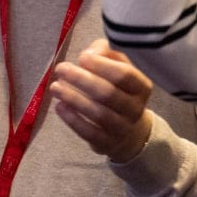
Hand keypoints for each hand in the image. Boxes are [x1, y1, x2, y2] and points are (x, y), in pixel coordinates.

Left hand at [49, 39, 153, 162]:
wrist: (129, 130)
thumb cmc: (117, 89)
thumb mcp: (117, 67)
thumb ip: (104, 53)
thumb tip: (90, 53)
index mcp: (141, 86)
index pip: (124, 75)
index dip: (101, 65)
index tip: (82, 57)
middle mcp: (136, 109)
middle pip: (108, 93)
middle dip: (81, 79)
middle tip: (61, 69)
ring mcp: (123, 129)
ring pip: (99, 114)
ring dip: (73, 98)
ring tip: (55, 86)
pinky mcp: (108, 144)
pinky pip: (90, 133)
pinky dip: (72, 119)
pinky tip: (59, 107)